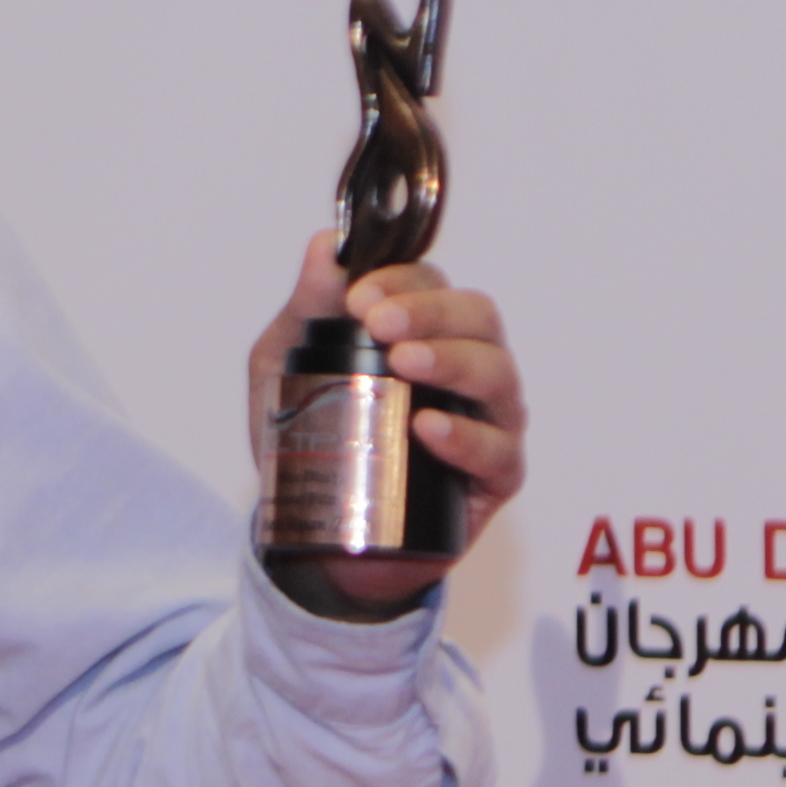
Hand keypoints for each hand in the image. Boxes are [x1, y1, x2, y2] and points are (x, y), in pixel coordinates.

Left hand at [247, 233, 528, 601]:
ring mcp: (488, 420)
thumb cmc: (314, 442)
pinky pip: (498, 451)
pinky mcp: (495, 478)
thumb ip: (307, 308)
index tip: (359, 297)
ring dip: (452, 361)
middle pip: (478, 318)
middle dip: (430, 313)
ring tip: (406, 365)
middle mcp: (466, 368)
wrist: (319, 539)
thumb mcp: (287, 368)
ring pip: (497, 374)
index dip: (403, 281)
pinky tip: (428, 428)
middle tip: (381, 325)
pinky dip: (465, 436)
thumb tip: (323, 247)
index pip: (434, 285)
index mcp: (426, 332)